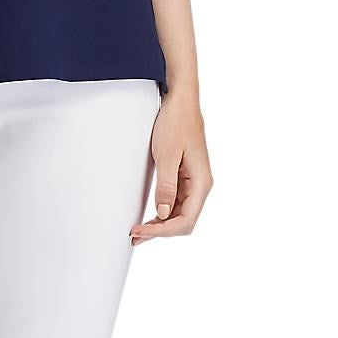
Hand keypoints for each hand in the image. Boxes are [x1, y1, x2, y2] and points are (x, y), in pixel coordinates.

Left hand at [130, 92, 212, 244]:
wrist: (180, 100)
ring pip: (178, 212)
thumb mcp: (167, 154)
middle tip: (135, 237)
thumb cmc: (176, 122)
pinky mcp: (183, 174)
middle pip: (182, 220)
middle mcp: (200, 185)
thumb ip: (166, 185)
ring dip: (160, 223)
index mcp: (201, 182)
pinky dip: (161, 210)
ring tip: (138, 230)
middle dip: (160, 231)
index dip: (163, 231)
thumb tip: (162, 214)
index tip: (142, 231)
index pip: (185, 220)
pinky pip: (174, 199)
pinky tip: (148, 214)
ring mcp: (192, 180)